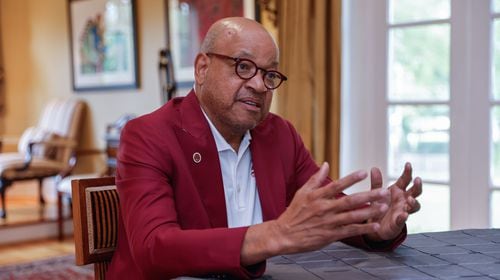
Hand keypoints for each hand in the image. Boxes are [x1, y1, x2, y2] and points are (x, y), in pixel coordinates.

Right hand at [269, 162, 389, 253]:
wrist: (284, 235)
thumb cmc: (294, 213)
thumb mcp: (302, 192)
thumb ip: (316, 178)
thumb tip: (326, 164)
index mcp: (317, 196)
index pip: (337, 185)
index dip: (351, 179)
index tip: (365, 173)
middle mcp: (324, 208)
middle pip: (350, 200)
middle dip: (368, 196)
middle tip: (384, 191)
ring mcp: (328, 222)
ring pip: (352, 216)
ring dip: (369, 211)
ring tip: (383, 207)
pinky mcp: (330, 235)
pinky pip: (349, 231)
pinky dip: (362, 229)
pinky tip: (374, 226)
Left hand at [365, 162, 421, 241]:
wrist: (374, 224)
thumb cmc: (378, 206)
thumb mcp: (376, 193)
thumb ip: (376, 182)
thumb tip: (374, 168)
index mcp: (398, 191)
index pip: (406, 179)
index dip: (408, 172)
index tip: (408, 164)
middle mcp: (403, 200)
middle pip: (415, 191)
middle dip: (417, 186)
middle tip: (417, 179)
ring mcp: (403, 211)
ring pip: (415, 206)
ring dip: (414, 202)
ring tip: (409, 199)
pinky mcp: (398, 222)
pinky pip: (403, 220)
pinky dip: (404, 217)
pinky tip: (404, 214)